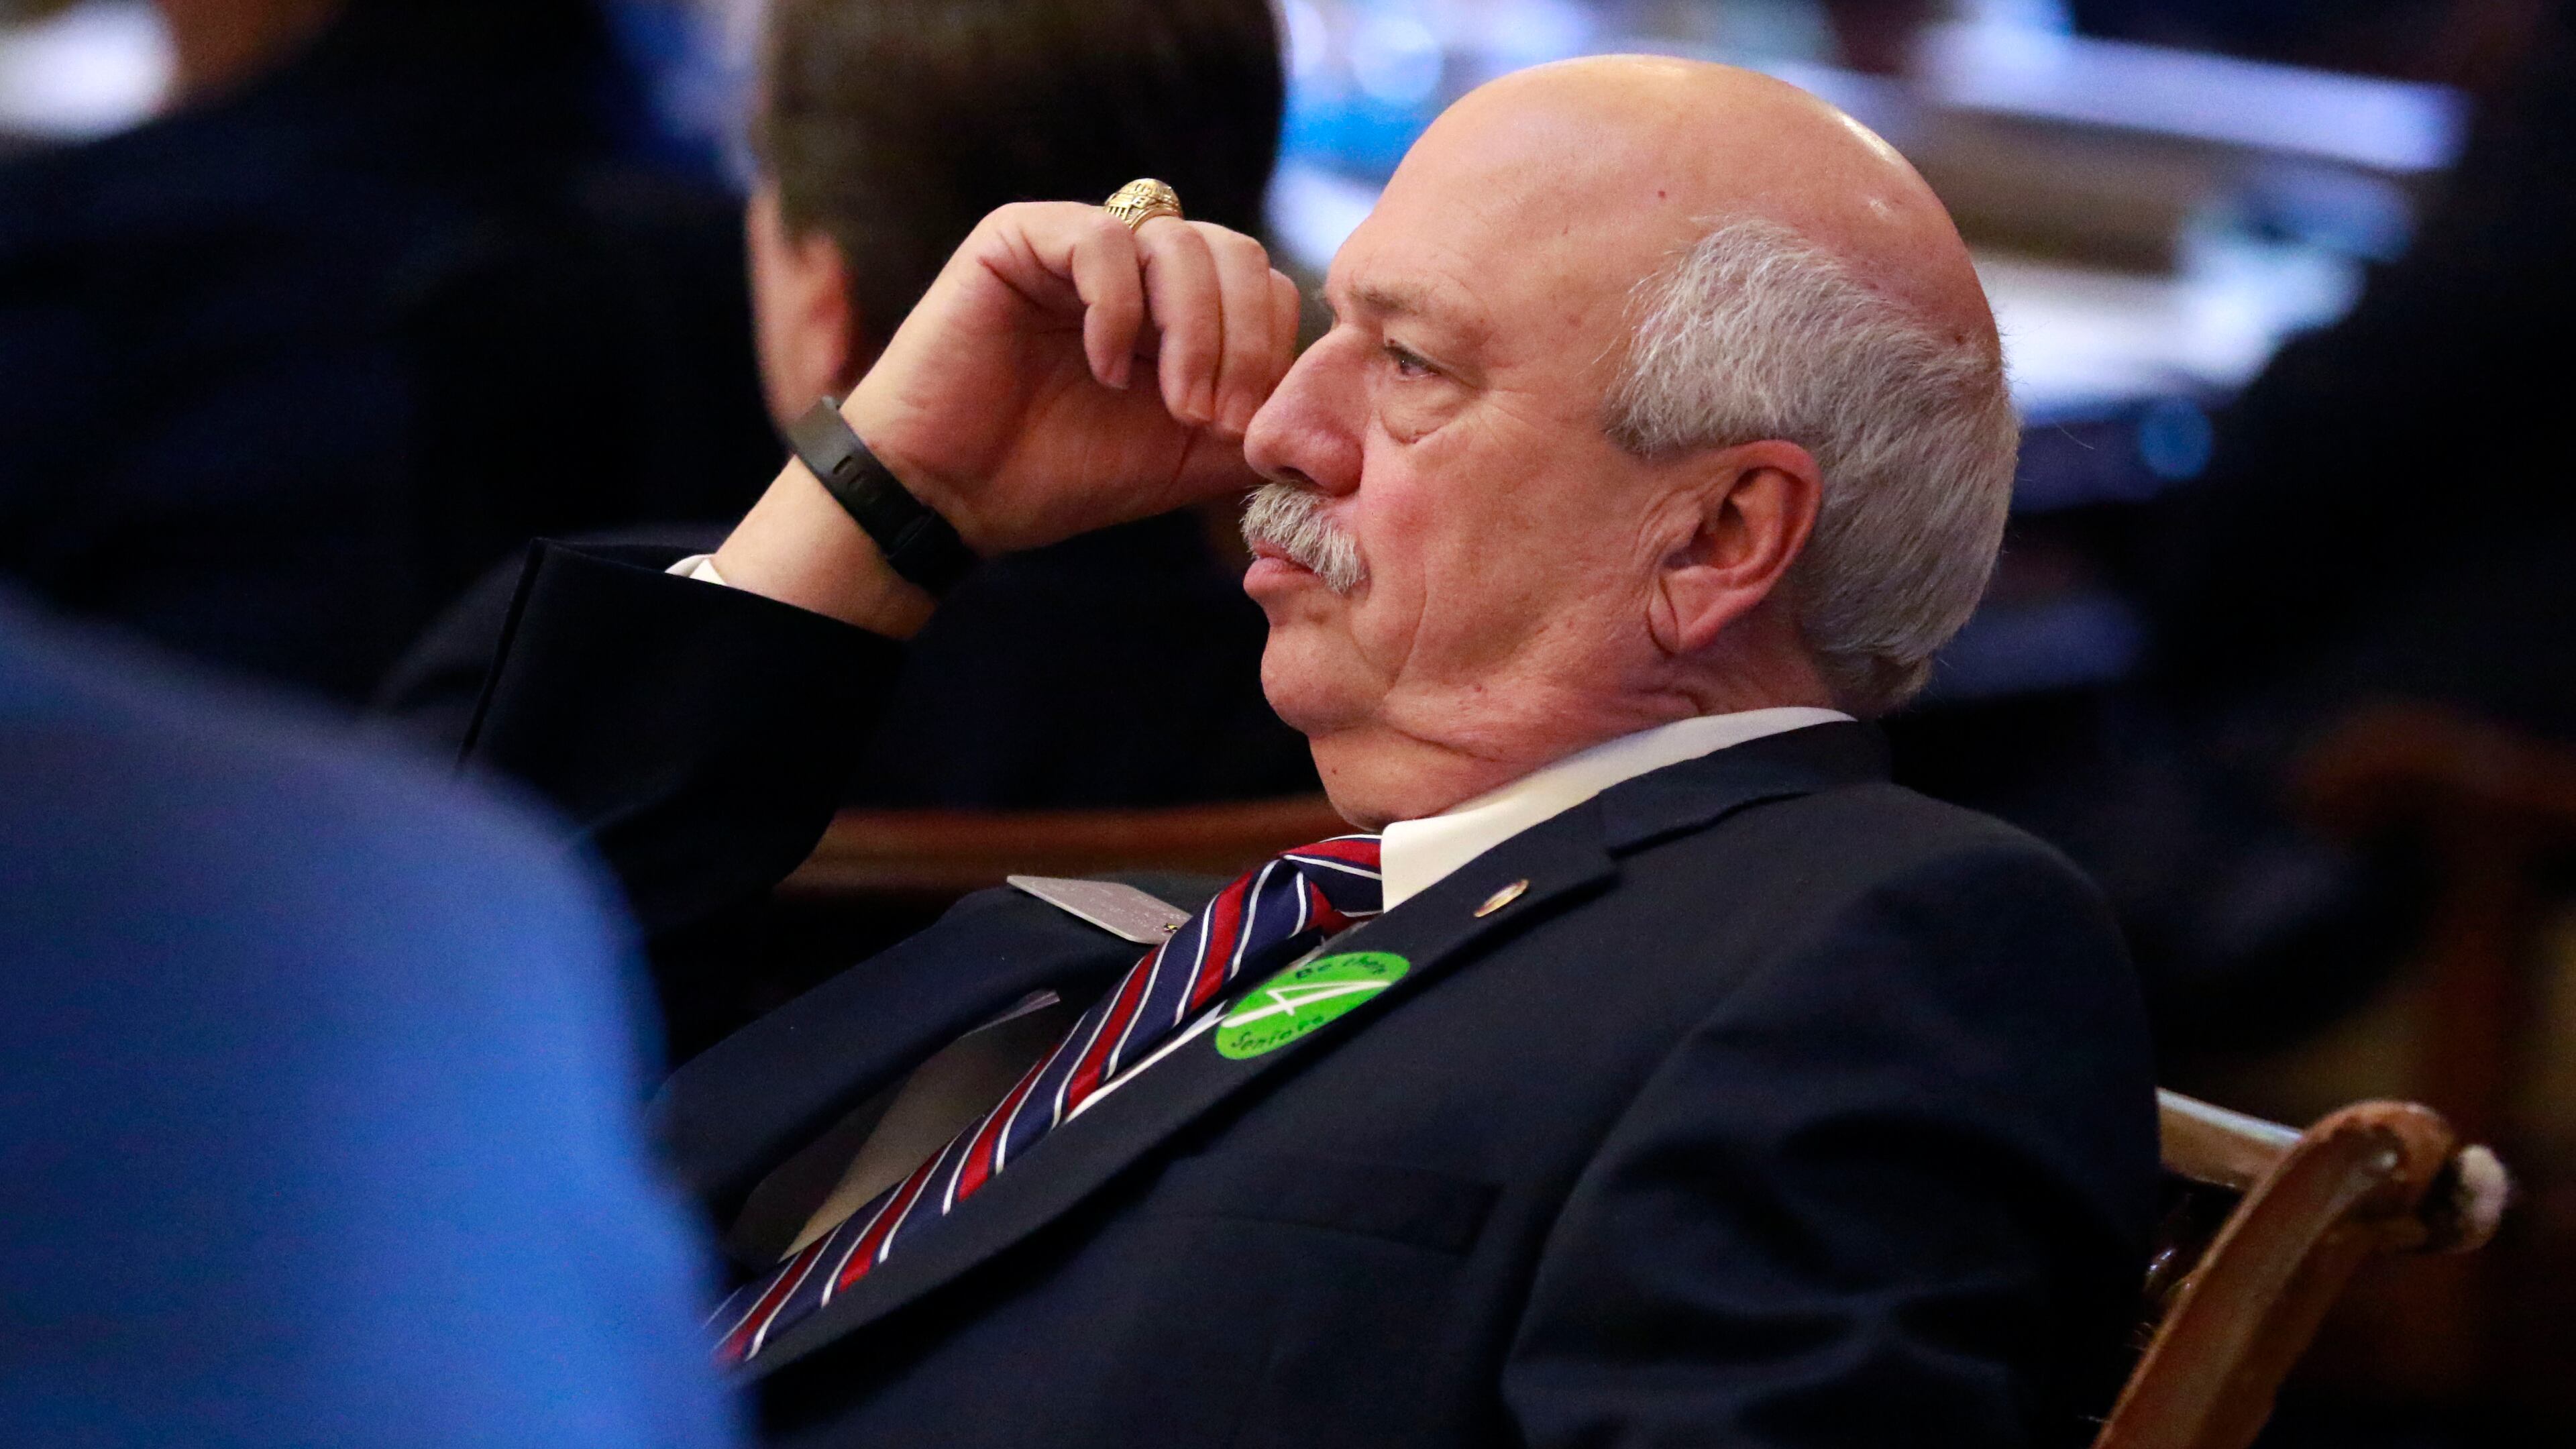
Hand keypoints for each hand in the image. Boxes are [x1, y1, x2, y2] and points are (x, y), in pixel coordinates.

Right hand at [842, 201, 1304, 552]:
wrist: (952, 496)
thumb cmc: (1060, 476)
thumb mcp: (1186, 461)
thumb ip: (1255, 429)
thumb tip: (1336, 434)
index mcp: (1182, 309)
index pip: (1267, 288)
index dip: (1271, 352)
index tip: (1241, 427)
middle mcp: (1138, 265)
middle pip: (1238, 254)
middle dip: (1243, 340)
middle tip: (1211, 415)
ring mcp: (1082, 244)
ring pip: (1183, 241)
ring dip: (1194, 330)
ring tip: (1171, 402)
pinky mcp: (1023, 236)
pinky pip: (1103, 239)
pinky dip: (1118, 308)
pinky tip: (1103, 366)